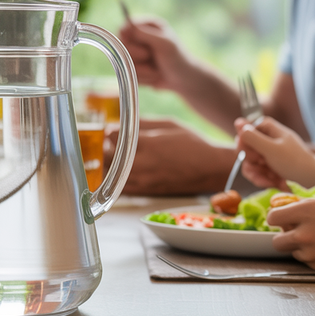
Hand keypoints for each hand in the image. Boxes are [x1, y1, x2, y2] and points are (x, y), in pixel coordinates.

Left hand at [107, 120, 233, 194]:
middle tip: (110, 142)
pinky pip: (119, 187)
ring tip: (114, 156)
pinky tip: (120, 170)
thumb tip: (117, 125)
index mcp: (148, 145)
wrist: (210, 169)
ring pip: (109, 175)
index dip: (110, 131)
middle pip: (105, 157)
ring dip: (107, 163)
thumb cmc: (192, 144)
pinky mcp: (146, 192)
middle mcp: (143, 165)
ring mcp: (143, 181)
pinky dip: (114, 178)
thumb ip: (141, 123)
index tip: (113, 129)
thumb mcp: (168, 124)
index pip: (112, 136)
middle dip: (104, 147)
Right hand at [118, 18, 188, 92]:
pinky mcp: (135, 68)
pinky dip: (142, 77)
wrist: (184, 80)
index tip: (131, 40)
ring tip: (156, 69)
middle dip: (136, 54)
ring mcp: (137, 54)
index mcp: (149, 26)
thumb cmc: (177, 58)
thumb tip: (125, 28)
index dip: (126, 34)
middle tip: (149, 56)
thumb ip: (145, 34)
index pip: (127, 25)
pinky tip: (153, 76)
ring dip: (141, 69)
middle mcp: (141, 38)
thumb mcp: (164, 43)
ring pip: (124, 61)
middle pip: (122, 44)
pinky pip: (128, 73)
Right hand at [235, 117, 314, 187]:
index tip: (251, 154)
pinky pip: (256, 172)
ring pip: (249, 162)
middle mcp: (266, 139)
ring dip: (258, 173)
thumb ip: (252, 137)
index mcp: (268, 128)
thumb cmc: (294, 161)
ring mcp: (267, 153)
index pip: (245, 130)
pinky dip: (263, 179)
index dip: (245, 143)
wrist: (311, 179)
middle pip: (245, 148)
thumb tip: (238, 122)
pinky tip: (272, 183)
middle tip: (262, 165)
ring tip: (270, 180)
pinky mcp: (268, 166)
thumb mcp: (271, 148)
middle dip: (252, 162)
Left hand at [268, 197, 314, 270]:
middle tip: (296, 233)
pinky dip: (314, 257)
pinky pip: (308, 262)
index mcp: (306, 209)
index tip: (283, 219)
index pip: (272, 217)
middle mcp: (305, 231)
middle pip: (276, 240)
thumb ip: (309, 208)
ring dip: (300, 248)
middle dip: (284, 237)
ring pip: (292, 252)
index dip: (277, 218)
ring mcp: (312, 251)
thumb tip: (292, 211)